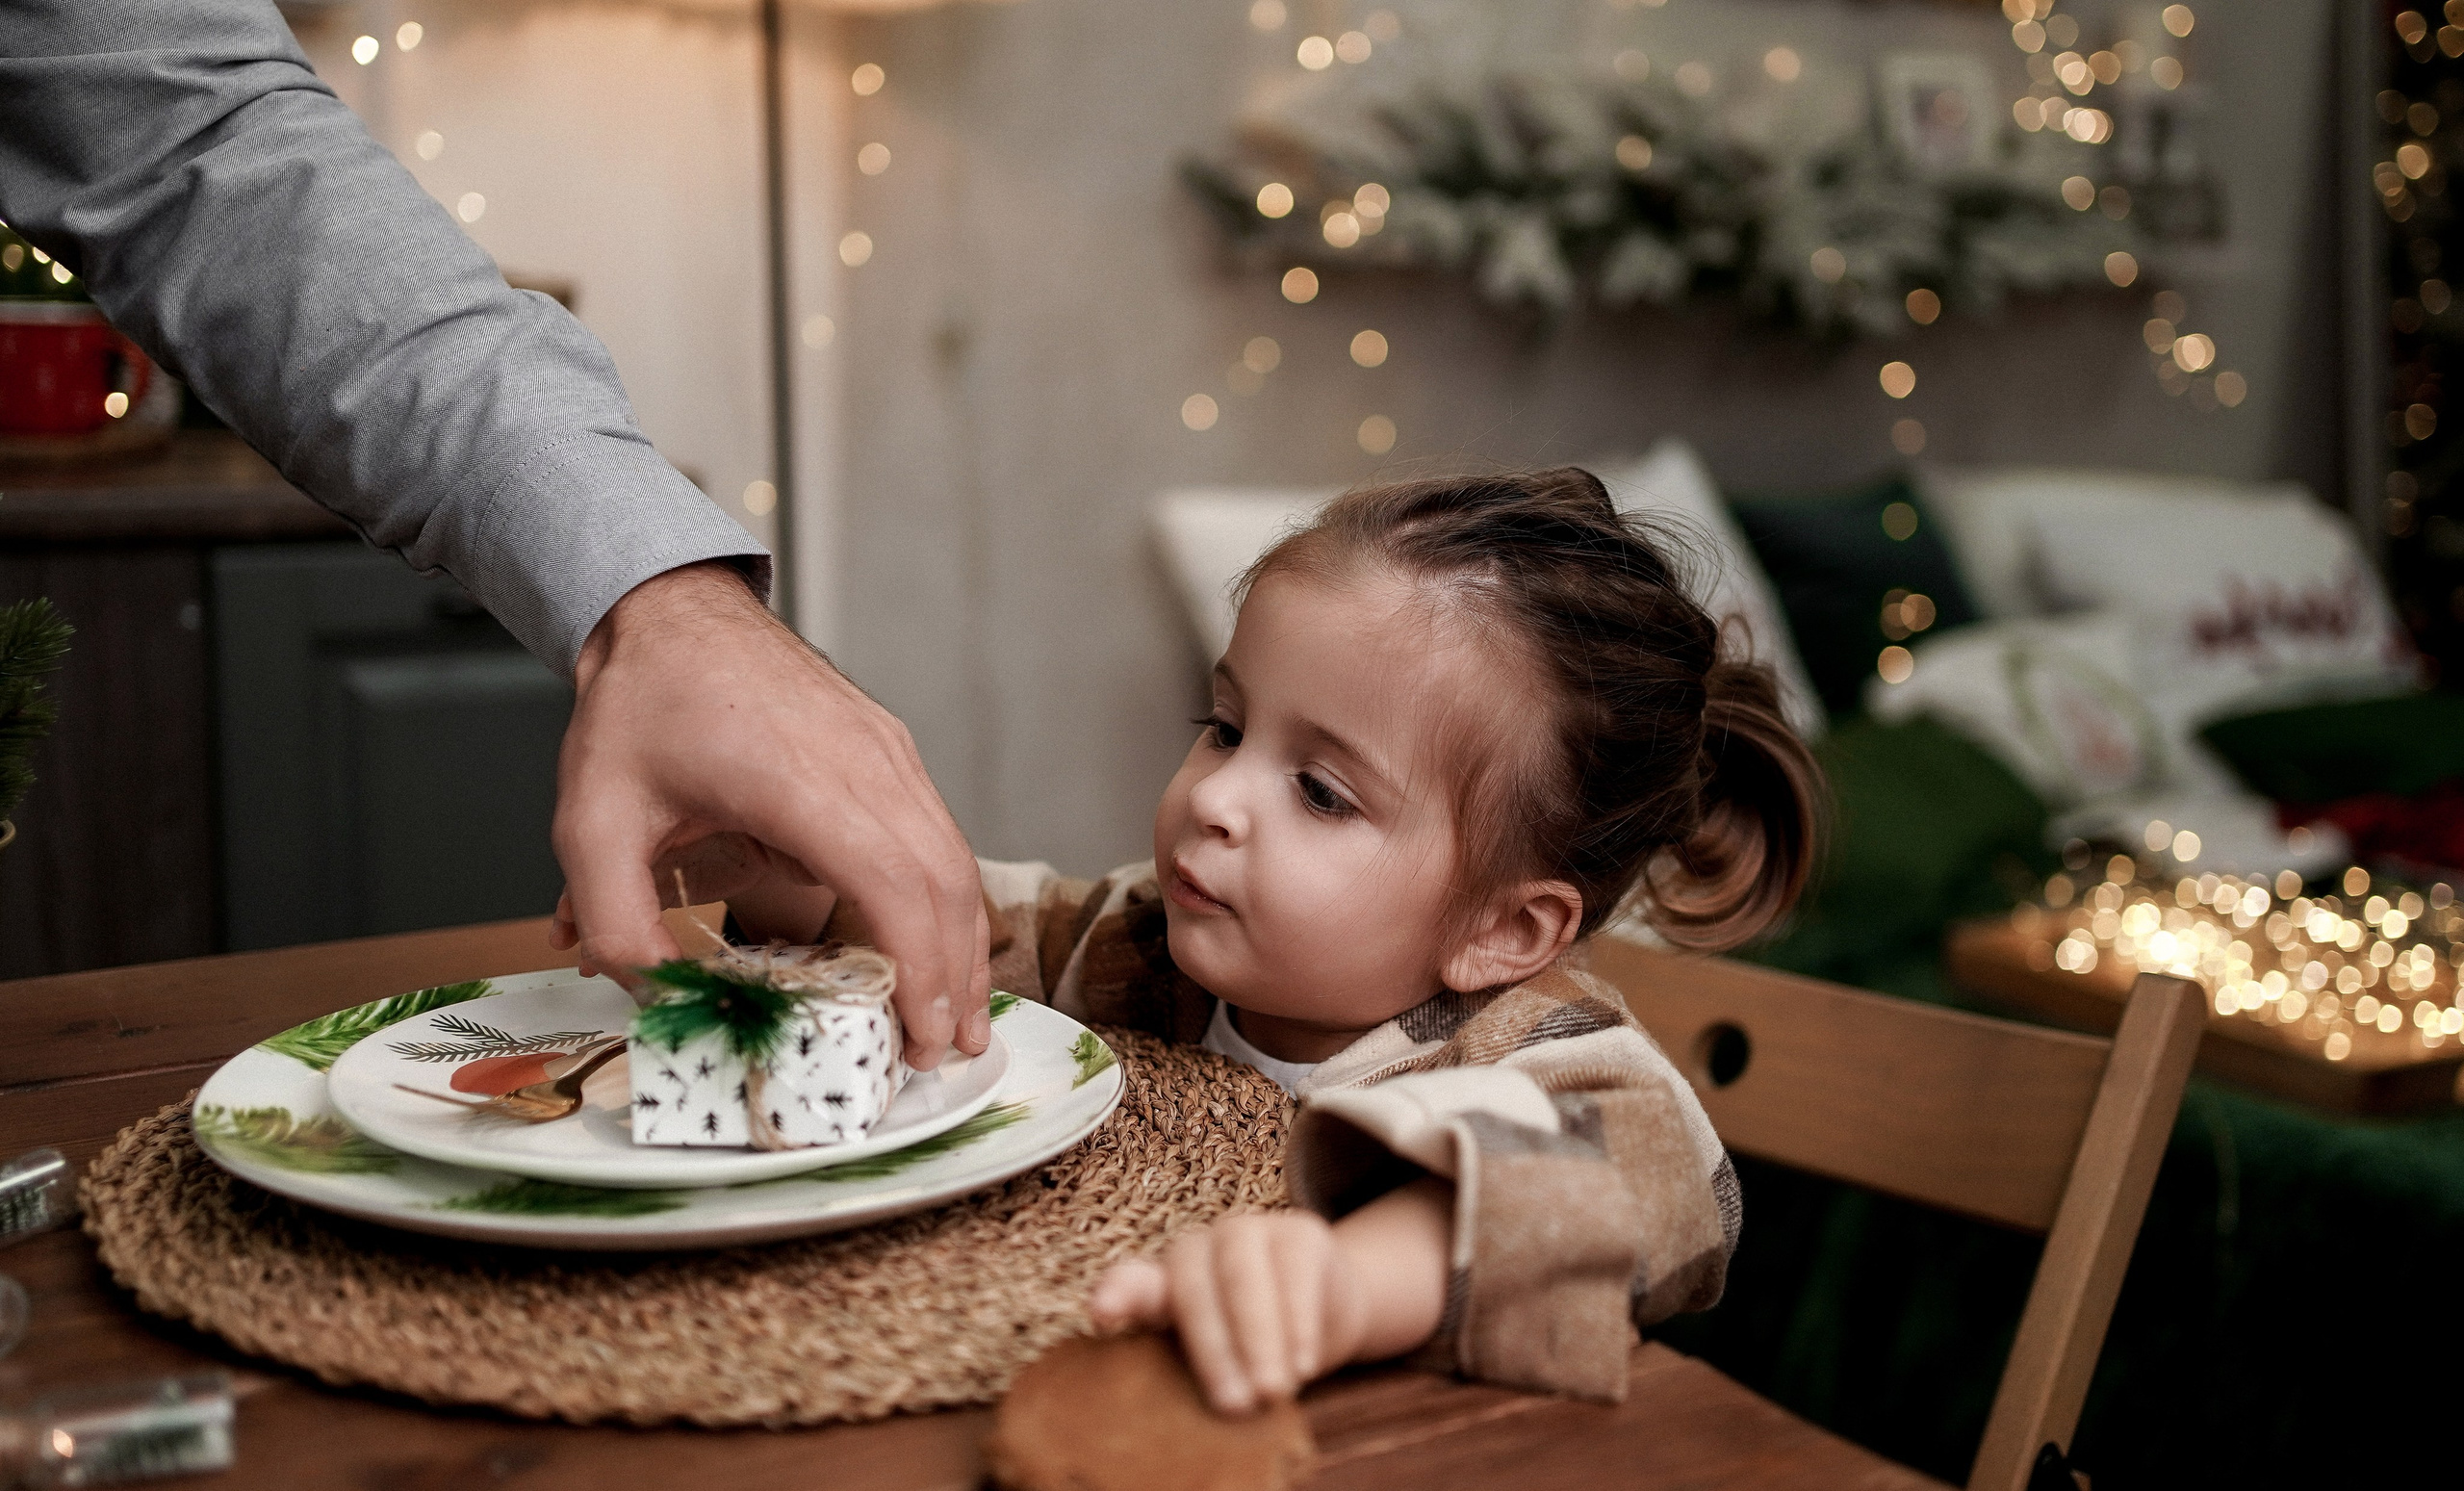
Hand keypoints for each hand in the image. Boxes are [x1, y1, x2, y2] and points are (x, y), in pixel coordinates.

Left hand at [547, 561, 990, 1067]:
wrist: (670, 610)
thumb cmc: (639, 706)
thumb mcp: (590, 820)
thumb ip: (615, 918)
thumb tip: (653, 996)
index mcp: (799, 777)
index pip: (892, 882)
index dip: (918, 968)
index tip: (921, 1036)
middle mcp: (865, 761)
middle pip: (944, 880)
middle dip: (954, 976)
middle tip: (943, 1054)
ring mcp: (887, 751)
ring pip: (953, 858)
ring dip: (962, 942)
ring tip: (955, 1018)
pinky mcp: (889, 749)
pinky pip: (936, 833)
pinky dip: (946, 899)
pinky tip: (936, 946)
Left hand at [1089, 1211, 1355, 1414]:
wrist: (1325, 1312)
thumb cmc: (1252, 1347)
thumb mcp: (1216, 1364)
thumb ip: (1187, 1374)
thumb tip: (1184, 1426)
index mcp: (1163, 1283)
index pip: (1132, 1284)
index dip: (1117, 1295)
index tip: (1101, 1316)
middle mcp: (1197, 1249)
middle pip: (1194, 1290)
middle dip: (1214, 1351)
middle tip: (1235, 1406)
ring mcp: (1247, 1232)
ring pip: (1243, 1279)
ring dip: (1259, 1339)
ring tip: (1272, 1392)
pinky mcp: (1298, 1233)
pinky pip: (1295, 1275)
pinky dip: (1299, 1323)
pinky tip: (1304, 1363)